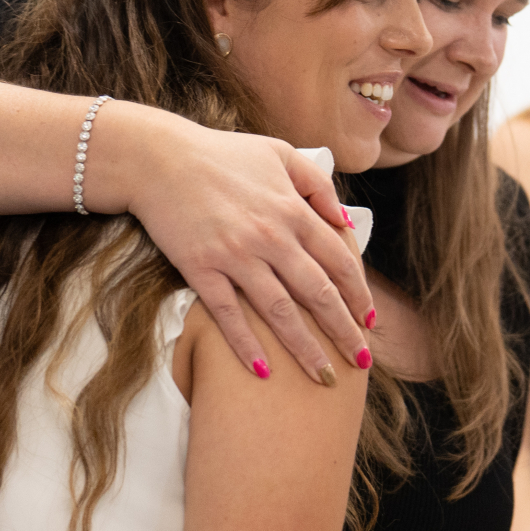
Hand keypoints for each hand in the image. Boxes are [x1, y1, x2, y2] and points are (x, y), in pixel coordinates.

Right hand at [111, 109, 374, 381]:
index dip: (359, 294)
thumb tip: (345, 220)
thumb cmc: (223, 154)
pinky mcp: (200, 269)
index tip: (371, 320)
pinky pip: (229, 315)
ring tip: (323, 376)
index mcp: (293, 210)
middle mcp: (271, 237)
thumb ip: (318, 185)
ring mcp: (235, 256)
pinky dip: (246, 344)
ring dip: (305, 348)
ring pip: (280, 311)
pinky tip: (263, 371)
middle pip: (318, 293)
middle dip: (344, 331)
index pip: (339, 261)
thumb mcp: (281, 154)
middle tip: (361, 361)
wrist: (158, 158)